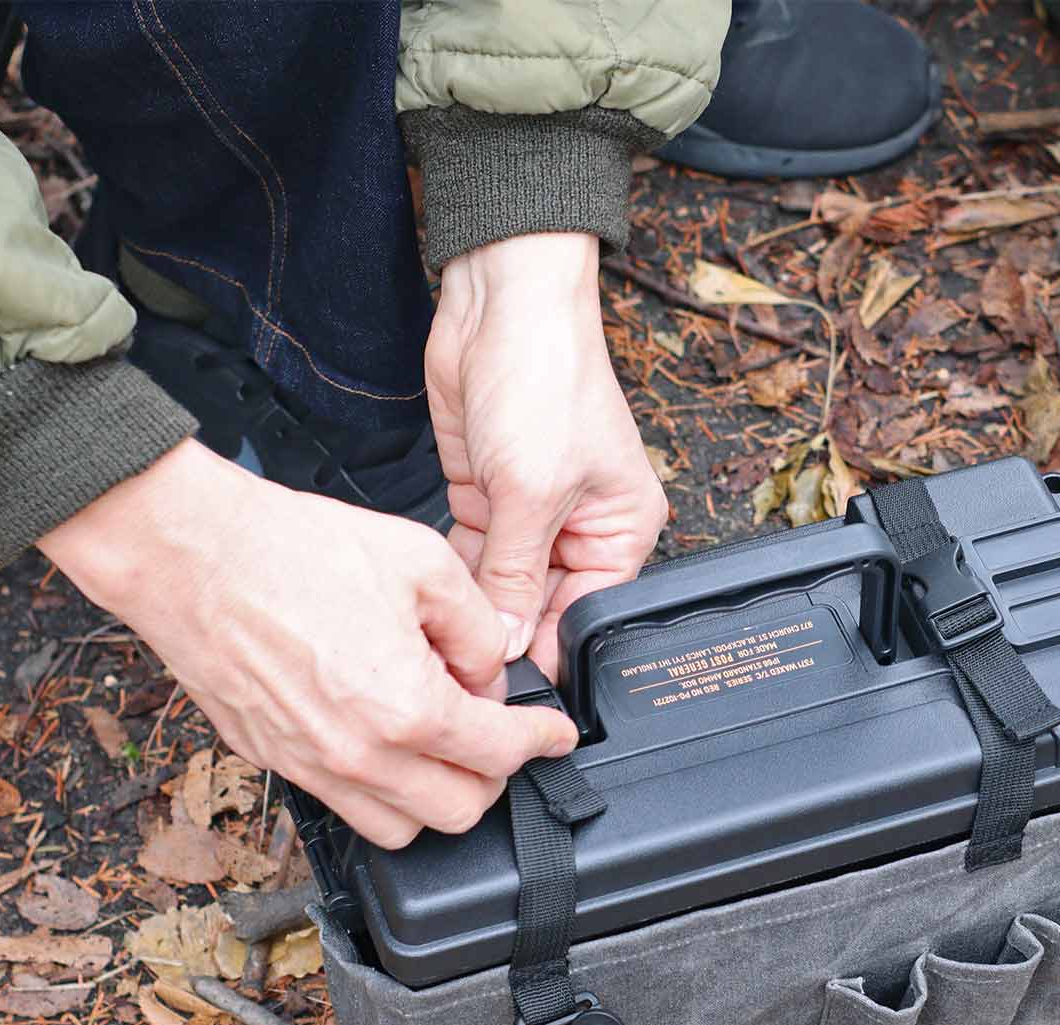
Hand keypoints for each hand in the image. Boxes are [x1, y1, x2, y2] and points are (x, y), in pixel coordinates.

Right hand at [39, 439, 577, 847]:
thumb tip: (488, 671)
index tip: (556, 734)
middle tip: (498, 731)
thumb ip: (477, 628)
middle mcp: (359, 757)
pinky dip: (383, 791)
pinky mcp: (273, 761)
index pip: (500, 754)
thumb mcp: (423, 562)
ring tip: (441, 741)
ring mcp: (310, 768)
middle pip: (459, 812)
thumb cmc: (296, 550)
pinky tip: (386, 739)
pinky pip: (346, 807)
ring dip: (437, 795)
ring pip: (402, 829)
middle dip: (494, 774)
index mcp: (406, 708)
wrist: (192, 554)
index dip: (542, 740)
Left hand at [426, 233, 667, 678]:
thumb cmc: (545, 380)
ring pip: (502, 586)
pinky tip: (438, 591)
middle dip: (508, 630)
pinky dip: (456, 571)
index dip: (547, 650)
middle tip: (468, 666)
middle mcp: (581, 528)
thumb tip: (508, 646)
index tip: (505, 684)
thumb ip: (516, 577)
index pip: (587, 615)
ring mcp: (531, 514)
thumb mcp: (531, 493)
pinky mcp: (488, 497)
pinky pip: (473, 555)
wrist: (499, 305)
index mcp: (621, 530)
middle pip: (543, 606)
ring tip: (450, 633)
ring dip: (478, 603)